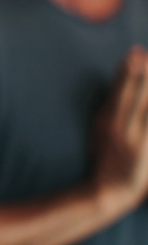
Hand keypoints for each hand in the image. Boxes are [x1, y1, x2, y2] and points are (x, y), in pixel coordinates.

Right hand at [91, 46, 147, 212]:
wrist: (106, 192)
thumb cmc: (107, 163)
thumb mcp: (101, 136)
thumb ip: (111, 116)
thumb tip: (117, 96)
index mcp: (105, 120)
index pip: (117, 89)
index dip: (125, 70)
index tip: (133, 52)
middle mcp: (116, 125)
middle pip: (132, 92)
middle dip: (140, 72)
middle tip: (143, 53)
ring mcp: (130, 136)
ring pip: (143, 104)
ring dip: (146, 86)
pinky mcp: (142, 148)